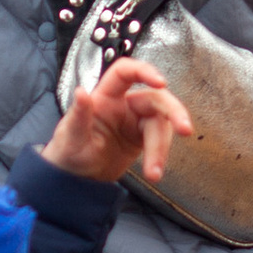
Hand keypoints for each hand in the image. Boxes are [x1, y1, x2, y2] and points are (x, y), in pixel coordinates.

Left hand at [42, 57, 192, 187]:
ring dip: (162, 148)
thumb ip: (78, 115)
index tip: (161, 82)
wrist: (74, 181)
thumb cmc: (67, 154)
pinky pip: (159, 141)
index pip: (126, 73)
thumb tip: (81, 93)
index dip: (145, 71)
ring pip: (161, 124)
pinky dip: (160, 156)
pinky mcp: (142, 139)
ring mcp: (134, 122)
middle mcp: (123, 105)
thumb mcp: (70, 138)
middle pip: (156, 98)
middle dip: (173, 112)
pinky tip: (154, 171)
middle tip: (184, 128)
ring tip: (154, 172)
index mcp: (104, 97)